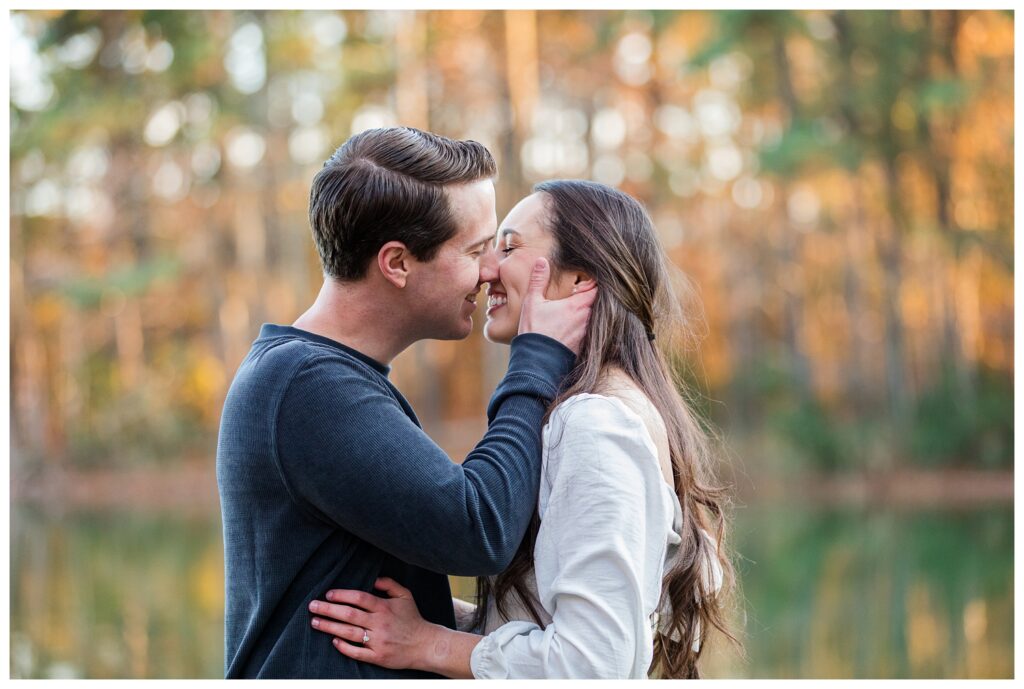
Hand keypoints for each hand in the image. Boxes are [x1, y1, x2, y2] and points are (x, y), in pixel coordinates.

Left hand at [309, 577, 440, 669]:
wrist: (425, 645)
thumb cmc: (413, 619)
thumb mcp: (405, 596)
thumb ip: (389, 584)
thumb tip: (373, 579)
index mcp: (385, 607)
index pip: (359, 598)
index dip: (342, 595)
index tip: (328, 594)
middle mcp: (380, 623)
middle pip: (349, 614)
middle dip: (328, 610)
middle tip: (312, 606)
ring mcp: (378, 641)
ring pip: (349, 632)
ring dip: (330, 627)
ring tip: (315, 622)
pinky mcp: (378, 656)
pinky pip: (357, 652)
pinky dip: (344, 647)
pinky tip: (333, 641)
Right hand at [518, 257, 596, 354]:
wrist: (537, 363)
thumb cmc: (534, 331)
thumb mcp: (533, 302)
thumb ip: (538, 279)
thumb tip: (542, 260)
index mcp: (577, 306)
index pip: (595, 287)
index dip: (592, 281)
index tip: (584, 279)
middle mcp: (587, 319)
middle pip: (598, 301)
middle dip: (591, 295)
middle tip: (580, 291)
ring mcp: (587, 332)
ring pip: (595, 316)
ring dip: (588, 310)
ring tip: (576, 307)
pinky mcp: (584, 344)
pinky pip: (590, 330)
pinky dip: (585, 324)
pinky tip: (573, 324)